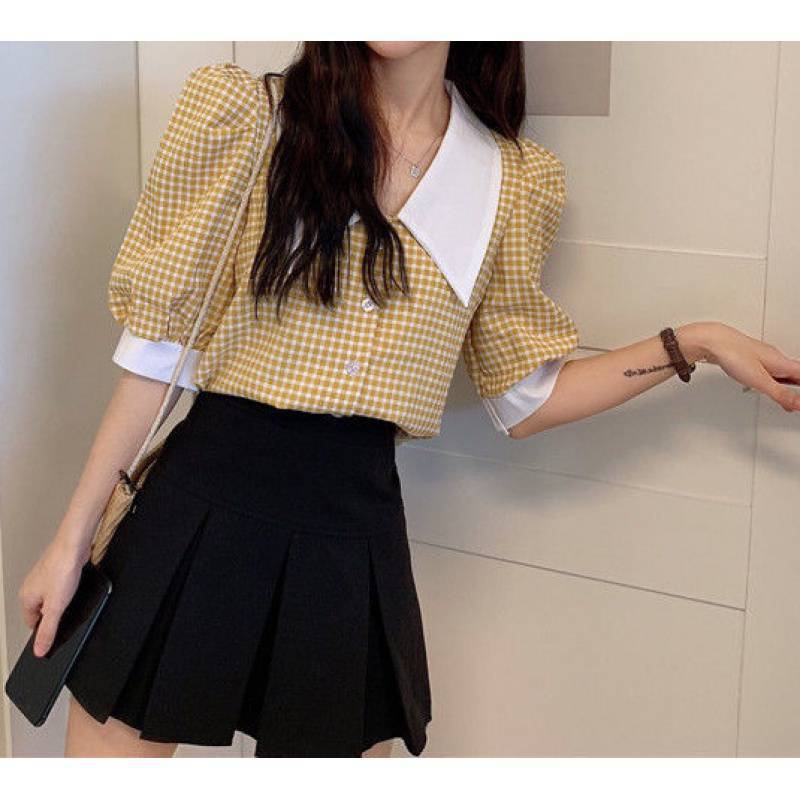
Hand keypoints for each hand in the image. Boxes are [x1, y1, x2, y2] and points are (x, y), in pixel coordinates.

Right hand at [18, 534, 89, 656]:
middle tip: (67, 611)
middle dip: (55, 614)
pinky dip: (68, 590)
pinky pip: (61, 587)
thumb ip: (48, 630)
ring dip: (62, 601)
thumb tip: (39, 650)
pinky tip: (76, 587)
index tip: (56, 632)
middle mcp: (31, 588)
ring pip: (52, 598)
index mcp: (26, 598)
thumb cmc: (62, 569)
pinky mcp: (57, 571)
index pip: (31, 624)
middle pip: (42, 611)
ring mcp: (44, 578)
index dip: (45, 630)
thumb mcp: (56, 607)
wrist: (74, 545)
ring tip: (72, 595)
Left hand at [697, 322, 799, 411]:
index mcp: (781, 362)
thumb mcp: (760, 380)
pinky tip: (763, 382)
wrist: (711, 341)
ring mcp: (760, 356)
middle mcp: (773, 357)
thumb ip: (780, 393)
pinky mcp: (747, 357)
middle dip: (798, 384)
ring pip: (780, 370)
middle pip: (794, 372)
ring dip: (785, 383)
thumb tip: (799, 404)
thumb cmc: (734, 354)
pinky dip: (769, 379)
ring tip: (786, 396)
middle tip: (797, 399)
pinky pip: (765, 369)